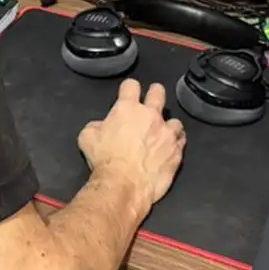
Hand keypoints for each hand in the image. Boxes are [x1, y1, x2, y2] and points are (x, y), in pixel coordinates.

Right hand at [78, 79, 185, 206]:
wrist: (123, 184)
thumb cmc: (105, 160)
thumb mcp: (87, 137)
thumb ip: (96, 126)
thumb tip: (101, 126)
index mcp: (127, 109)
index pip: (131, 85)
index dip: (129, 87)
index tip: (129, 91)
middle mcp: (150, 116)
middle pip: (158, 93)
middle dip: (155, 92)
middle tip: (153, 97)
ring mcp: (166, 133)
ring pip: (174, 120)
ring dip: (168, 124)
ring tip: (164, 131)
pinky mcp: (176, 151)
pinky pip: (181, 140)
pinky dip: (176, 142)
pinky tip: (170, 146)